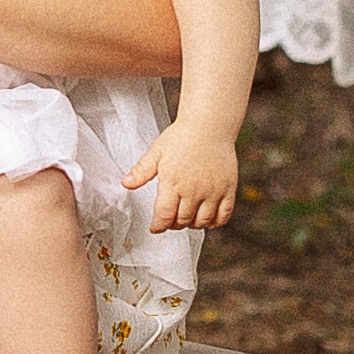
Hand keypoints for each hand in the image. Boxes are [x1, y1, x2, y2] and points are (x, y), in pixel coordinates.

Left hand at [122, 123, 238, 232]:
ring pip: (202, 222)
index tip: (155, 228)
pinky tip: (207, 219)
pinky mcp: (228, 189)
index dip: (158, 226)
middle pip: (182, 221)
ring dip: (192, 224)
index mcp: (173, 181)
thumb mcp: (156, 152)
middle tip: (170, 220)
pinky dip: (215, 223)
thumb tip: (125, 184)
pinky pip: (223, 216)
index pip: (164, 215)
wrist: (209, 126)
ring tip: (187, 217)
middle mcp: (194, 190)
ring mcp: (213, 191)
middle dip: (174, 224)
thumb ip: (141, 171)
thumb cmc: (180, 137)